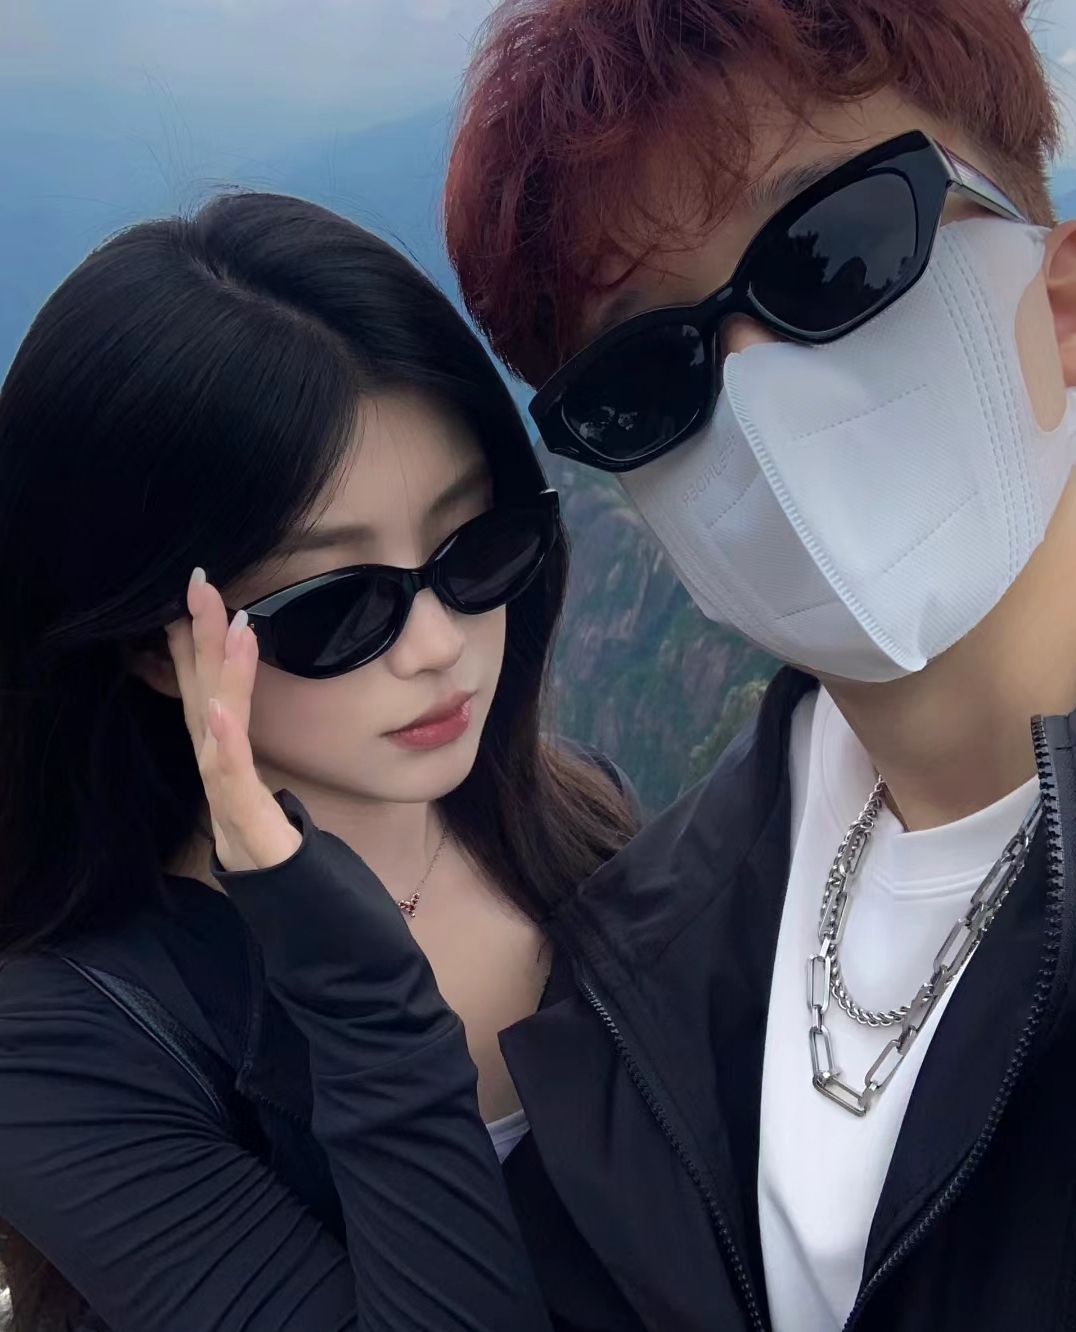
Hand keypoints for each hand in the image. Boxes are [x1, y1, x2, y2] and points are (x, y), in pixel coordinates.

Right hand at [167, 568, 301, 873]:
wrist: (265, 875)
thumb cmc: (250, 814)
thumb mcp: (241, 756)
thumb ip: (231, 717)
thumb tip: (222, 680)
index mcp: (215, 734)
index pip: (201, 675)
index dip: (197, 629)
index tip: (198, 582)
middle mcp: (211, 749)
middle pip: (203, 683)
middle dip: (202, 631)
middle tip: (201, 583)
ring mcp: (221, 776)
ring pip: (216, 716)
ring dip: (221, 670)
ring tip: (230, 626)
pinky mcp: (238, 805)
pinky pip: (229, 767)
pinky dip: (223, 736)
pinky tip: (218, 708)